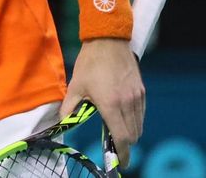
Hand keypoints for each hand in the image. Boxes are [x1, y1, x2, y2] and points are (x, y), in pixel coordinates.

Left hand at [62, 38, 144, 167]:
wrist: (108, 41)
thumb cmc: (90, 63)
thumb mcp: (75, 86)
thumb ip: (70, 108)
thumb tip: (64, 123)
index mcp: (110, 104)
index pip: (121, 137)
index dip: (121, 153)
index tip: (119, 163)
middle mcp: (127, 103)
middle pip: (132, 135)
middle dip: (123, 145)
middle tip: (112, 146)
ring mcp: (137, 97)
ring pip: (138, 126)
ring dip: (130, 133)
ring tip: (116, 131)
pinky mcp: (142, 91)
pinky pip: (141, 114)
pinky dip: (134, 121)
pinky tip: (122, 117)